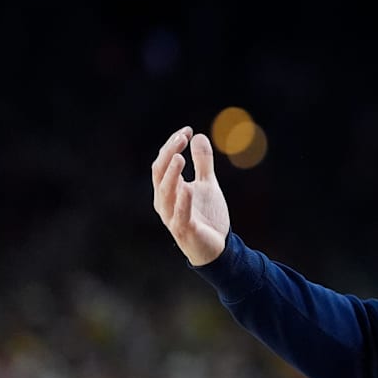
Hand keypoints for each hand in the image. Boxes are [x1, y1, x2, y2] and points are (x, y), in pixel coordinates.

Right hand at [151, 127, 230, 265]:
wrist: (217, 247)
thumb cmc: (207, 216)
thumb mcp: (207, 184)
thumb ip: (202, 162)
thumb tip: (198, 136)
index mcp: (167, 189)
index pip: (163, 163)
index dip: (172, 146)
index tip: (186, 130)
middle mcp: (164, 202)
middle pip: (160, 174)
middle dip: (169, 154)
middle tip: (182, 138)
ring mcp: (172, 216)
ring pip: (165, 193)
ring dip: (172, 175)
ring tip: (180, 158)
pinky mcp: (184, 230)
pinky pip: (180, 215)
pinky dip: (182, 201)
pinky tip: (187, 188)